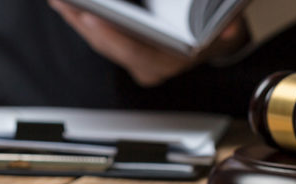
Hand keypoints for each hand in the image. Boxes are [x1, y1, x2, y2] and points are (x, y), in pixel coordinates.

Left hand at [48, 0, 247, 86]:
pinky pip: (97, 36)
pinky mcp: (122, 50)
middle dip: (83, 22)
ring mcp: (132, 59)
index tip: (92, 17)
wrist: (213, 41)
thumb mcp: (225, 28)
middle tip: (64, 2)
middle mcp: (147, 66)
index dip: (112, 36)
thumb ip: (229, 27)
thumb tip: (231, 27)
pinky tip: (66, 4)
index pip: (135, 52)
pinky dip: (81, 18)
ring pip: (98, 42)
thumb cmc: (214, 32)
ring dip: (76, 19)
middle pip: (107, 46)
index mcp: (169, 63)